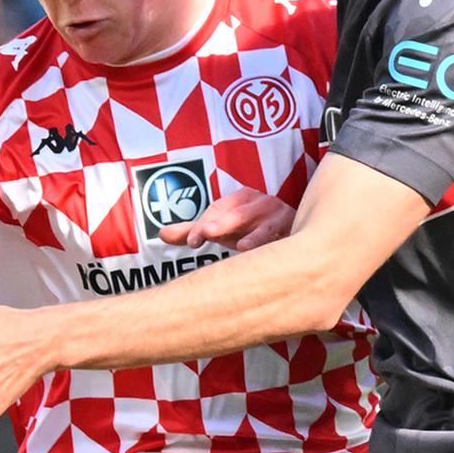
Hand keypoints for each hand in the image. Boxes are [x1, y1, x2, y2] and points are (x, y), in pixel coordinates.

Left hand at [158, 188, 295, 250]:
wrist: (292, 229)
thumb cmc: (250, 228)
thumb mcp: (222, 229)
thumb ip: (194, 231)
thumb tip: (160, 234)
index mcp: (238, 200)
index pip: (218, 210)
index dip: (204, 223)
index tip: (193, 240)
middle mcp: (258, 203)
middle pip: (237, 214)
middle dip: (222, 224)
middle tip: (206, 234)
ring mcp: (277, 215)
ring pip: (263, 225)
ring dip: (252, 235)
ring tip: (241, 246)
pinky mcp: (293, 229)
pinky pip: (284, 236)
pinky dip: (275, 243)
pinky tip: (266, 252)